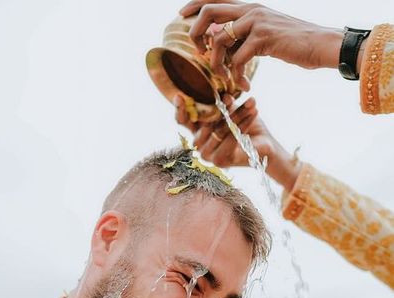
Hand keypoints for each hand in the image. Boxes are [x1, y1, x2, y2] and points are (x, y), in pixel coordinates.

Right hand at [174, 93, 269, 166]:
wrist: (263, 146)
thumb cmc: (246, 126)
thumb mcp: (233, 111)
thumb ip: (225, 104)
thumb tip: (225, 97)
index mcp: (197, 131)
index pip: (182, 121)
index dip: (179, 109)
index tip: (179, 95)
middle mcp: (198, 145)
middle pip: (207, 122)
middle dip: (225, 107)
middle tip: (242, 96)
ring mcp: (207, 155)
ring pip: (220, 129)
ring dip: (238, 114)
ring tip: (252, 102)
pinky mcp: (219, 161)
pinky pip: (230, 138)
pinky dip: (243, 124)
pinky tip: (253, 113)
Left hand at [180, 1, 343, 89]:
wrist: (321, 45)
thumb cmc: (294, 43)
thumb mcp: (264, 35)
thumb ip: (242, 35)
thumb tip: (221, 43)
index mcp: (249, 7)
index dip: (193, 5)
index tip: (181, 16)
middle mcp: (250, 9)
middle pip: (208, 12)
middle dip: (196, 34)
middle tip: (201, 54)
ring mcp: (256, 22)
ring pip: (219, 40)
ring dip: (218, 65)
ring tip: (227, 80)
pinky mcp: (263, 38)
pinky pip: (236, 59)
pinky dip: (236, 76)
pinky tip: (244, 85)